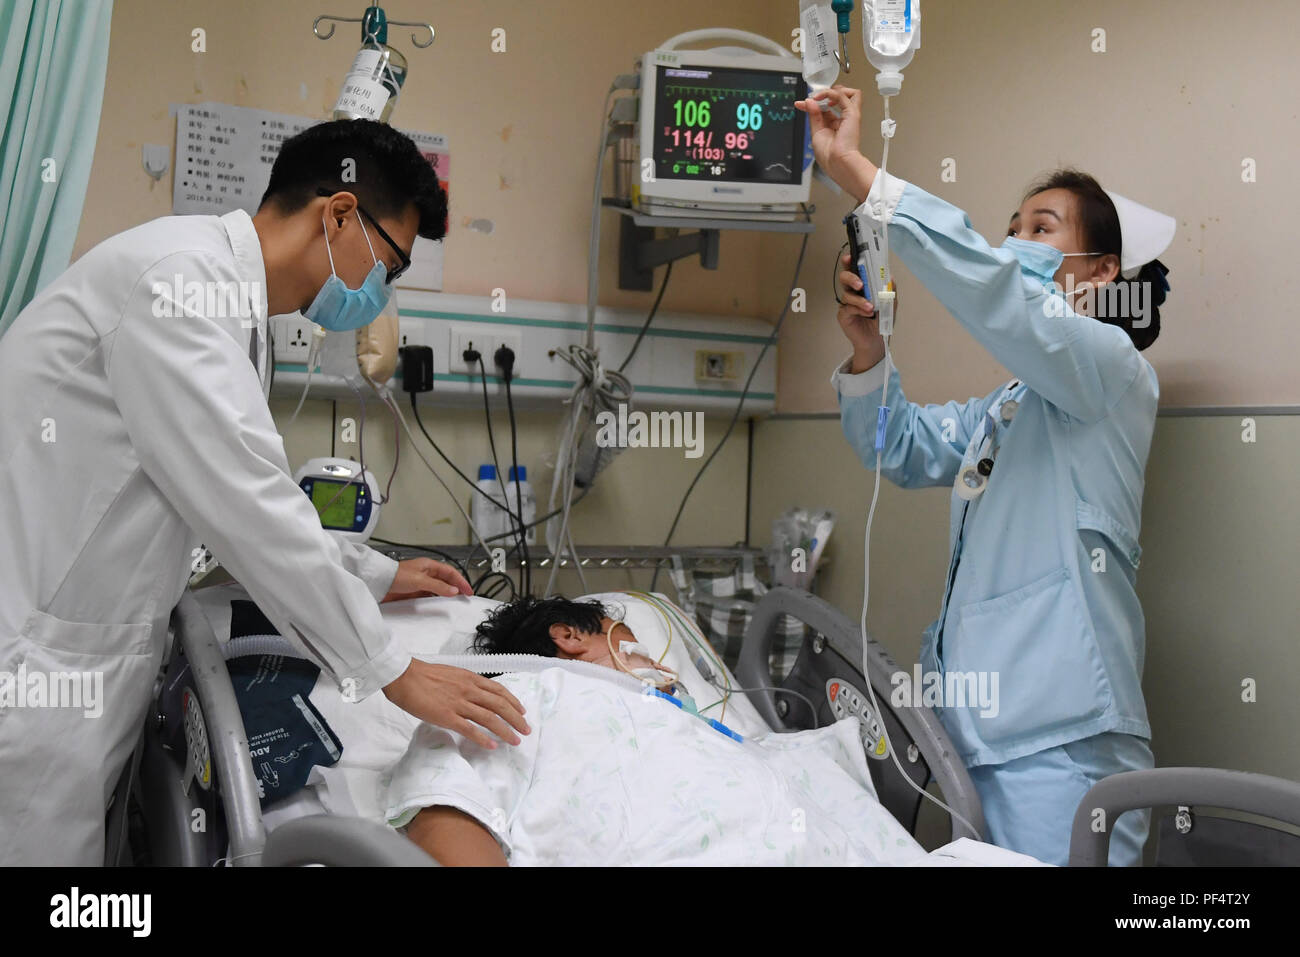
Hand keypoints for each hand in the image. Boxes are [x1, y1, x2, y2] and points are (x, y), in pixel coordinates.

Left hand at [381, 557, 472, 602]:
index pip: (450, 572)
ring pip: (439, 587)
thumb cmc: (395, 575)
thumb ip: (438, 586)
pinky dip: (437, 599)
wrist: (379, 582)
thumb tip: (453, 590)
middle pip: (446, 579)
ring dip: (447, 593)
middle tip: (465, 596)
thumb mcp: (420, 581)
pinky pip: (430, 595)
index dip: (461, 581)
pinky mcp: (414, 591)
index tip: (468, 590)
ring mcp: (420, 582)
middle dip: (457, 587)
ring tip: (455, 600)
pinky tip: (439, 603)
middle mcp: (426, 573)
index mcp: (429, 566)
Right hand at [383, 658, 529, 748]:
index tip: (522, 711)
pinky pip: (470, 729)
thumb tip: (474, 694)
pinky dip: (483, 739)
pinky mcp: (447, 716)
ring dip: (505, 730)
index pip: (499, 690)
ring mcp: (459, 704)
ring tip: (515, 740)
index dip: (513, 702)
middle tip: (526, 730)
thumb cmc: (423, 675)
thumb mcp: (451, 674)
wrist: (404, 676)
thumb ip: (465, 684)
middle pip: (500, 705)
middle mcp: (469, 690)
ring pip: (489, 718)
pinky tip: (492, 746)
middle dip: (516, 718)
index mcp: (470, 679)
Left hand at [794, 85, 878, 201]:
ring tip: (819, 97)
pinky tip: (824, 98)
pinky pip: (847, 95)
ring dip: (829, 91)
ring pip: (845, 92)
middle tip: (812, 99)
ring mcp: (848, 116)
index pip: (825, 107)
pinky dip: (832, 93)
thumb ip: (813, 115)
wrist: (837, 162)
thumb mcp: (816, 131)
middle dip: (822, 94)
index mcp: (833, 125)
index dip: (812, 103)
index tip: (800, 103)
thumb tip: (810, 101)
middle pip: (835, 97)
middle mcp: (842, 119)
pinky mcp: (853, 113)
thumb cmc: (829, 155)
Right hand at [837, 253, 887, 371]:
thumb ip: (890, 288)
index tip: (851, 257)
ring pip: (847, 294)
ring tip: (870, 307)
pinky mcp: (843, 314)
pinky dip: (858, 309)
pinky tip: (867, 313)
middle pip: (845, 277)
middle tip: (860, 284)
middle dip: (851, 278)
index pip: (855, 269)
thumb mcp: (890, 302)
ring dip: (860, 300)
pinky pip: (848, 308)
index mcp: (863, 284)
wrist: (877, 339)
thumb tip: (889, 276)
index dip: (851, 261)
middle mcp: (853, 291)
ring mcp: (847, 303)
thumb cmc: (882, 319)